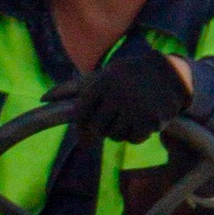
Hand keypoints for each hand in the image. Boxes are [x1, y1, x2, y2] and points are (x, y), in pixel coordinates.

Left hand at [72, 40, 191, 145]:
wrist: (171, 75)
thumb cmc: (128, 76)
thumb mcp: (102, 76)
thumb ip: (72, 88)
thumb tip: (42, 98)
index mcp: (102, 82)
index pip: (81, 114)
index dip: (83, 124)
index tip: (89, 125)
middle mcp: (117, 95)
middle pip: (97, 128)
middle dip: (103, 127)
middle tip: (116, 117)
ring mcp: (135, 108)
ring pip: (115, 136)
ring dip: (120, 131)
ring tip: (131, 115)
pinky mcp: (151, 121)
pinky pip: (134, 139)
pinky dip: (137, 134)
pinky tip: (143, 120)